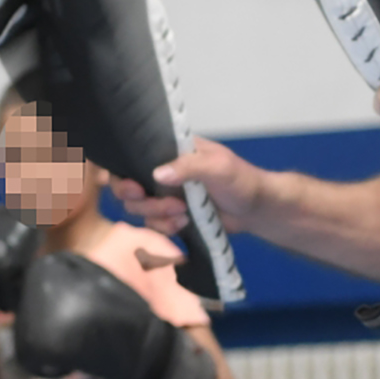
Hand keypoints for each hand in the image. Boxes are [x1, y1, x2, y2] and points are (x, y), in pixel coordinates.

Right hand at [128, 137, 266, 236]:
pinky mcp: (172, 215)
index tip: (136, 189)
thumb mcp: (218, 167)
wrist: (256, 210)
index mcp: (170, 151)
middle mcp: (163, 171)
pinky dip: (165, 227)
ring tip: (183, 214)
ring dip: (157, 216)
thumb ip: (188, 167)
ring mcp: (166, 194)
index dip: (123, 176)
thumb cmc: (241, 180)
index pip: (132, 158)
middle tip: (173, 206)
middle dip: (145, 202)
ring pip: (139, 209)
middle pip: (129, 189)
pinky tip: (184, 224)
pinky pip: (154, 224)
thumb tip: (157, 174)